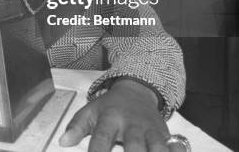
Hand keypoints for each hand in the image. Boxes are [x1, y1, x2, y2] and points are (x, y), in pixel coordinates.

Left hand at [59, 79, 174, 150]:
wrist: (135, 91)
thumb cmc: (109, 107)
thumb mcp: (90, 112)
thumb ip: (76, 127)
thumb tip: (62, 142)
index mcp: (110, 118)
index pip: (102, 138)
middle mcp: (132, 125)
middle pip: (134, 146)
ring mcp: (150, 130)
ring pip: (157, 147)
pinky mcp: (166, 135)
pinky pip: (175, 147)